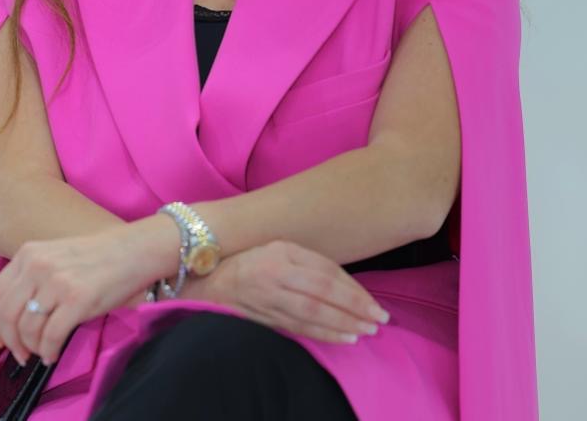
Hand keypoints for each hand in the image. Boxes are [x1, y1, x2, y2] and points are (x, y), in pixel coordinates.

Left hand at [0, 229, 152, 365]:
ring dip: (31, 349)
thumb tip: (13, 321)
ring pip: (27, 328)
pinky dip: (48, 351)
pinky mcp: (77, 299)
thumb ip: (32, 279)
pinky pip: (51, 336)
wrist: (132, 251)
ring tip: (42, 353)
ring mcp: (57, 281)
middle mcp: (38, 265)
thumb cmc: (96, 257)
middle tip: (20, 356)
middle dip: (10, 343)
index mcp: (29, 253)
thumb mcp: (55, 256)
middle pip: (6, 314)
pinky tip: (53, 353)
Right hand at [180, 240, 390, 343]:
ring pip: (311, 315)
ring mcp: (267, 300)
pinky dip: (323, 335)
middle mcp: (274, 276)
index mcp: (281, 254)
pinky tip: (343, 338)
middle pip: (322, 295)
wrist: (208, 278)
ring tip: (366, 331)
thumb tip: (343, 281)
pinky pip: (298, 328)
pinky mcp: (263, 319)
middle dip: (353, 309)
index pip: (325, 273)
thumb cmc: (250, 258)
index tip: (374, 303)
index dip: (352, 289)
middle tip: (378, 320)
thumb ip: (308, 260)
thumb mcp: (279, 247)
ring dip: (342, 325)